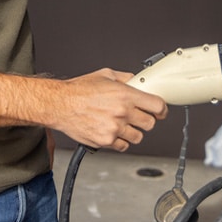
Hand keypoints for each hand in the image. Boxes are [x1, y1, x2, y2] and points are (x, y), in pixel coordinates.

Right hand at [50, 69, 167, 151]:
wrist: (60, 104)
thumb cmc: (79, 90)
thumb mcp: (105, 75)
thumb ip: (125, 78)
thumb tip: (137, 81)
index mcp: (124, 94)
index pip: (157, 105)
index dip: (162, 109)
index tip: (161, 110)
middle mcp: (122, 112)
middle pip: (150, 123)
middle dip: (146, 119)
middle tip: (137, 115)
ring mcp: (114, 129)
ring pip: (138, 137)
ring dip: (133, 131)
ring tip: (120, 123)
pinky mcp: (106, 141)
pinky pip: (123, 146)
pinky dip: (120, 141)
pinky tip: (112, 131)